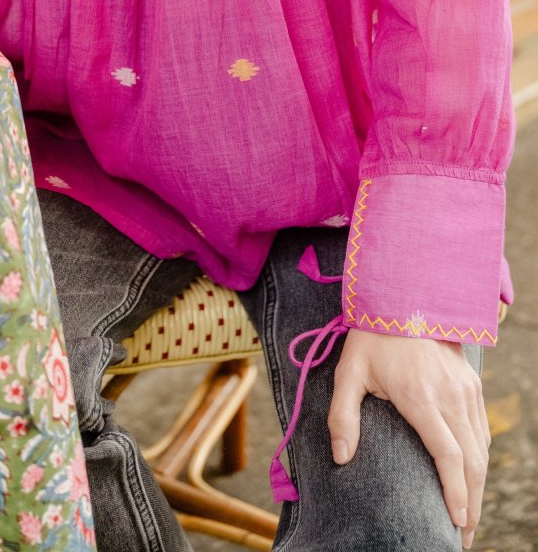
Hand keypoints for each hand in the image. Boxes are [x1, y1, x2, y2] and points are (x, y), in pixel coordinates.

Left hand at [329, 328, 489, 549]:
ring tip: (468, 515)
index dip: (455, 492)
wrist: (403, 296)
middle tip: (462, 535)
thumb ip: (343, 415)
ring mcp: (465, 388)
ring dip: (478, 484)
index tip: (456, 522)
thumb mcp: (348, 372)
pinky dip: (481, 459)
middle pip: (472, 460)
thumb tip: (341, 457)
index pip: (448, 455)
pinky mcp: (471, 382)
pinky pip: (482, 429)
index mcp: (420, 396)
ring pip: (482, 447)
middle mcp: (450, 395)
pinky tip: (472, 477)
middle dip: (471, 502)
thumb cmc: (371, 336)